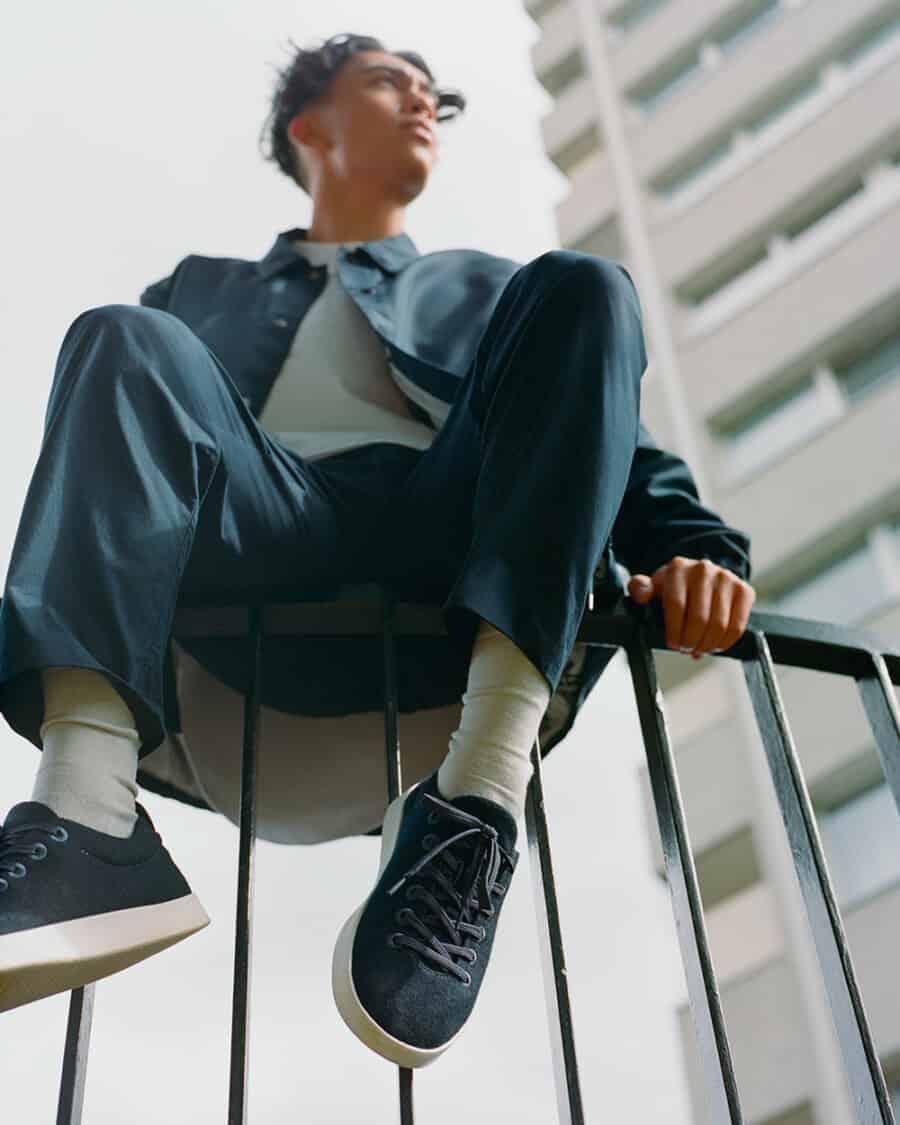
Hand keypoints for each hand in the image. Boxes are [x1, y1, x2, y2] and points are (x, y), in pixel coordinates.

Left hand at [627, 556, 755, 660]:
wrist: (699, 577)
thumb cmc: (673, 587)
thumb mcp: (653, 587)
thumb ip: (640, 589)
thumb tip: (640, 593)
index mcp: (678, 568)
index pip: (676, 606)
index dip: (675, 631)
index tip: (672, 644)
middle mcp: (704, 569)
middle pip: (700, 619)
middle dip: (691, 641)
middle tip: (685, 649)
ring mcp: (726, 578)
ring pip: (719, 625)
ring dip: (707, 645)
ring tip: (698, 649)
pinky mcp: (744, 590)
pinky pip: (737, 626)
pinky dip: (725, 642)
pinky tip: (715, 645)